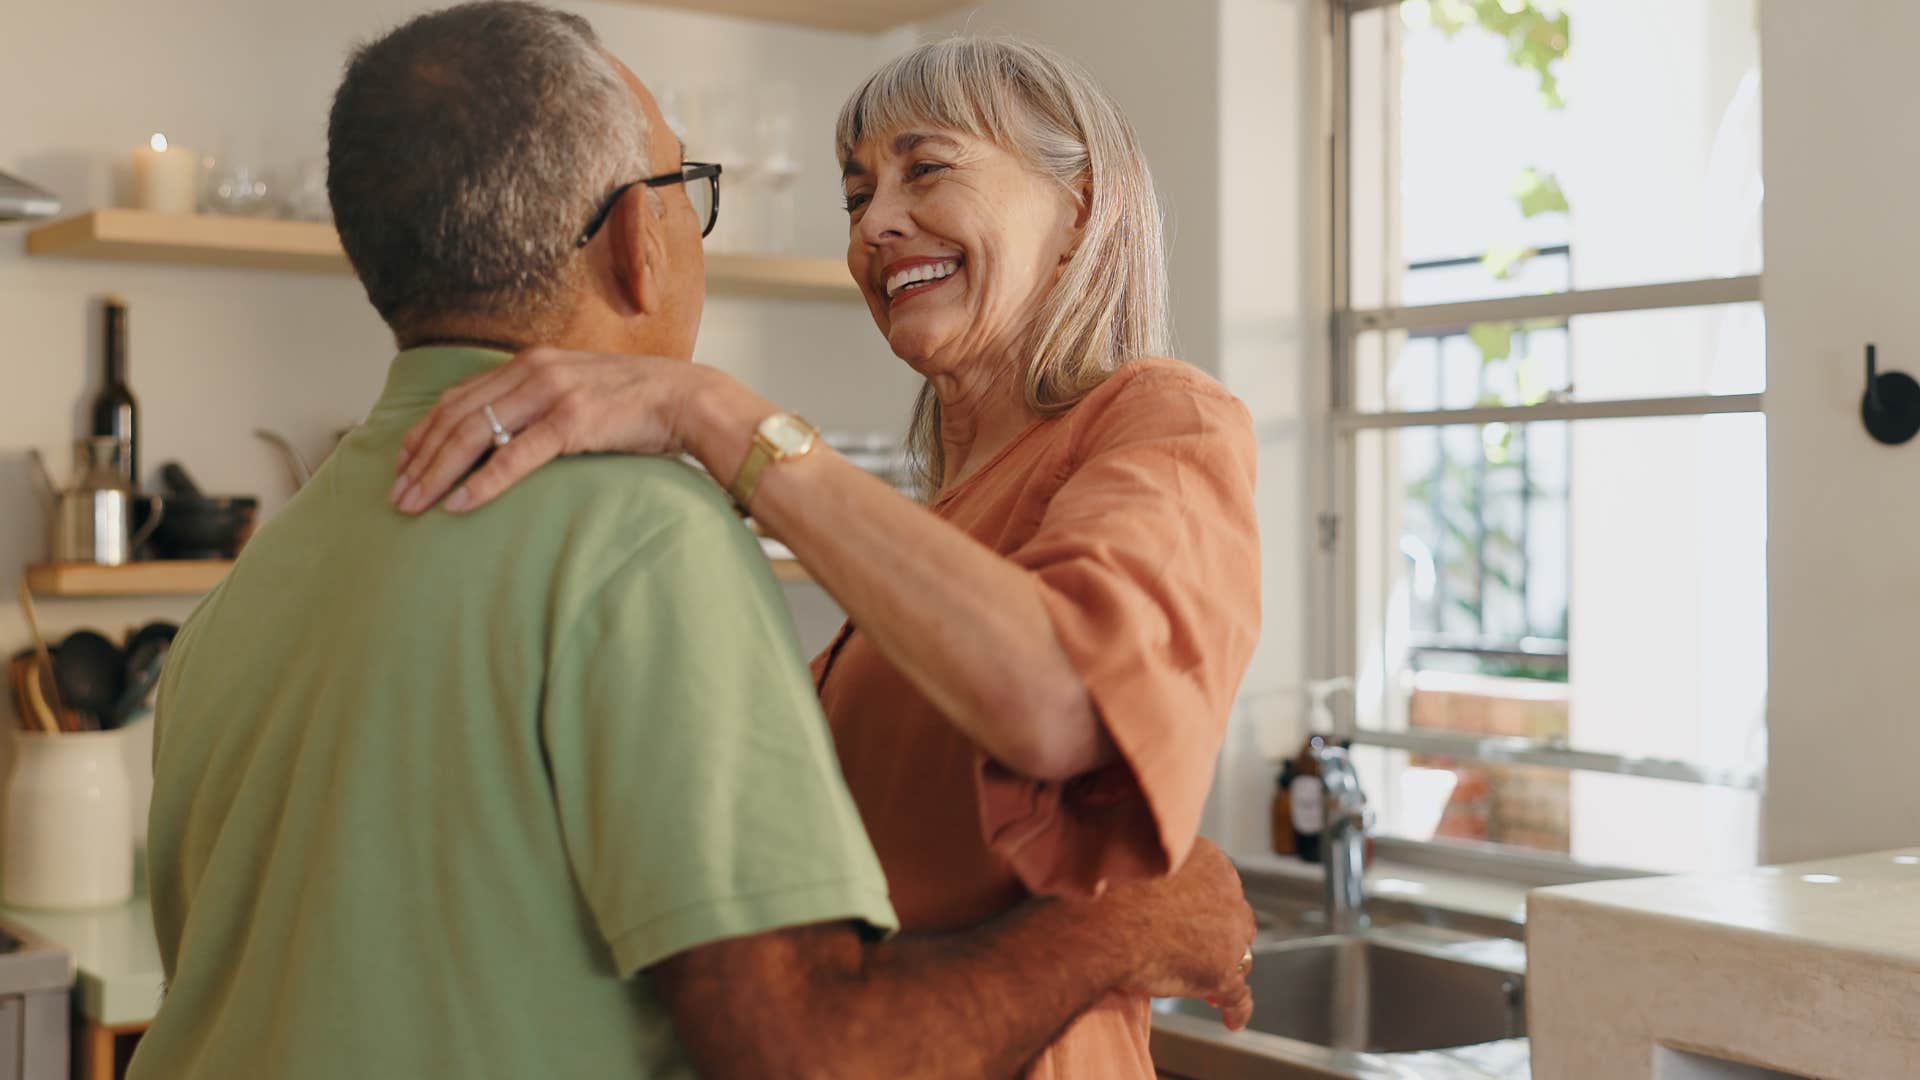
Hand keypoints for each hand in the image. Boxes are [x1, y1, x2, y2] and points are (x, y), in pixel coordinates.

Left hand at [391, 346, 699, 514]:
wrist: (687, 398)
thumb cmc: (636, 404)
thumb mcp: (578, 390)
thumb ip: (540, 402)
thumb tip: (508, 435)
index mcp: (530, 362)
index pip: (459, 398)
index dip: (424, 433)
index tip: (403, 465)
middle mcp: (533, 371)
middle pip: (456, 417)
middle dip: (420, 459)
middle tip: (395, 495)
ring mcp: (551, 394)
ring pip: (474, 435)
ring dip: (438, 473)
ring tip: (414, 504)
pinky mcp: (572, 420)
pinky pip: (514, 457)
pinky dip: (482, 483)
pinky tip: (458, 505)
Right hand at [1100, 839, 1256, 1029]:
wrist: (1101, 922)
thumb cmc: (1106, 892)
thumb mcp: (1139, 864)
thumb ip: (1157, 872)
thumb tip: (1143, 887)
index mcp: (1208, 861)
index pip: (1220, 887)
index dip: (1206, 907)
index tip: (1193, 919)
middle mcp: (1227, 892)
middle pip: (1235, 918)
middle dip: (1222, 935)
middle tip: (1202, 951)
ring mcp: (1228, 934)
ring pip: (1239, 955)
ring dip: (1228, 969)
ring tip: (1212, 989)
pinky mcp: (1221, 972)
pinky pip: (1237, 995)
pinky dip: (1235, 1009)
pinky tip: (1231, 1020)